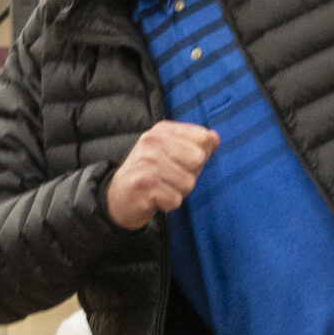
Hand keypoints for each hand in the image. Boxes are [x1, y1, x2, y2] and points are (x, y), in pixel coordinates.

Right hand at [105, 121, 219, 229]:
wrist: (118, 197)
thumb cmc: (151, 174)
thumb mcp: (172, 152)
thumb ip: (196, 144)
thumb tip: (215, 138)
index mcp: (162, 130)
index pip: (202, 137)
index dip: (199, 156)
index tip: (179, 161)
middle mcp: (152, 142)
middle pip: (198, 160)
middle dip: (189, 175)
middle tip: (169, 178)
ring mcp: (147, 163)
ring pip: (188, 183)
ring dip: (178, 192)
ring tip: (161, 188)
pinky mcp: (145, 186)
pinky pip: (176, 200)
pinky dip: (168, 204)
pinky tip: (154, 198)